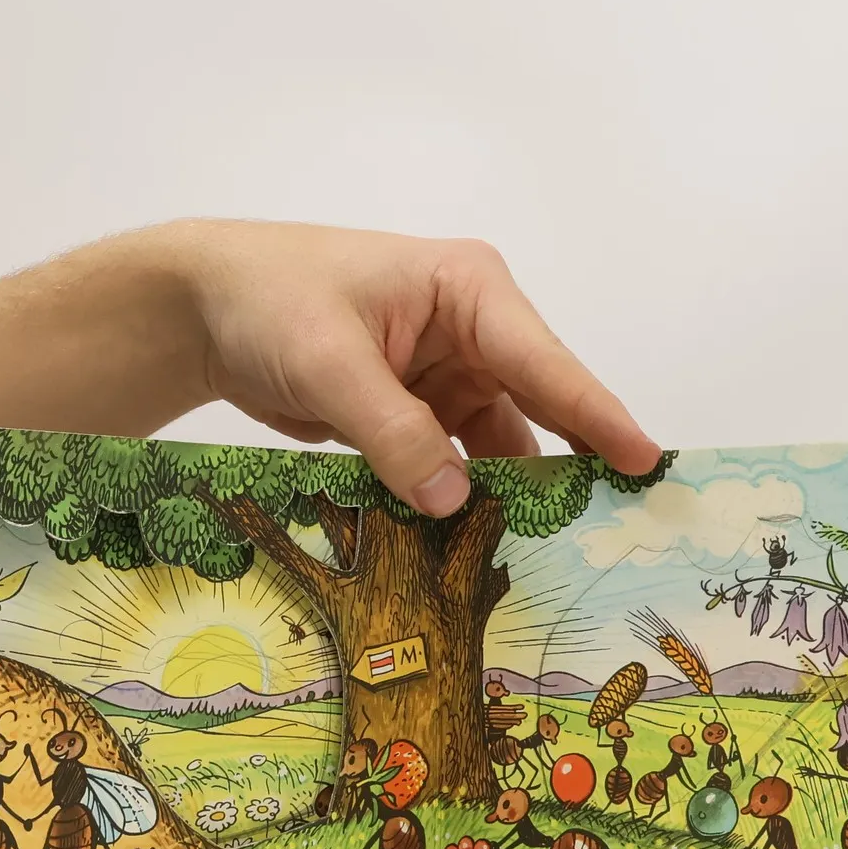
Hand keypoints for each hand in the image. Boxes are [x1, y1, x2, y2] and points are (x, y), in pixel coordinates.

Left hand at [170, 222, 660, 515]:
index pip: (546, 362)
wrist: (203, 307)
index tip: (645, 460)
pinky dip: (457, 504)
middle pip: (536, 409)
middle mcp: (472, 332)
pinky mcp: (416, 414)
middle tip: (615, 527)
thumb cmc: (268, 300)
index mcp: (469, 290)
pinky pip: (451, 466)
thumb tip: (452, 501)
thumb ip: (393, 431)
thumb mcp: (329, 362)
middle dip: (568, 468)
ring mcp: (445, 377)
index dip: (596, 415)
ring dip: (505, 499)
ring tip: (545, 558)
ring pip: (494, 449)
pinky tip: (474, 550)